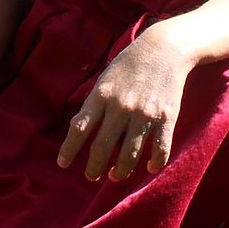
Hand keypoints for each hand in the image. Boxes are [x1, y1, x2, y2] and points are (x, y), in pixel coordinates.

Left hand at [57, 26, 190, 181]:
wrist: (163, 50)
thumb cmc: (128, 65)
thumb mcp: (103, 80)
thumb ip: (92, 104)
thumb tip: (77, 126)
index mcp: (101, 96)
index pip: (80, 128)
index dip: (70, 149)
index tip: (62, 163)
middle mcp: (120, 107)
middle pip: (103, 146)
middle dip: (94, 166)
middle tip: (90, 177)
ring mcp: (144, 114)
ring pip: (130, 153)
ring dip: (121, 170)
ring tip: (115, 176)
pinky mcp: (166, 117)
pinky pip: (160, 148)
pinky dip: (154, 163)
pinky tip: (148, 169)